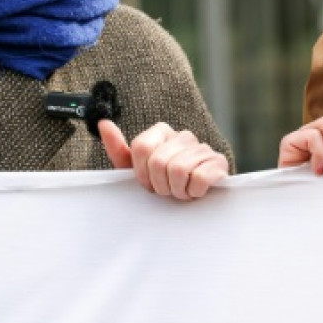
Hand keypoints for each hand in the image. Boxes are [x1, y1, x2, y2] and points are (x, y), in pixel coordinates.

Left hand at [99, 121, 228, 200]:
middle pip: (159, 161)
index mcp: (161, 132)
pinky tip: (196, 191)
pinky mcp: (219, 162)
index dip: (142, 173)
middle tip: (167, 191)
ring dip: (177, 191)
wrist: (194, 199)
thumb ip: (118, 149)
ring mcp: (203, 148)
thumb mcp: (135, 170)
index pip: (141, 147)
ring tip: (181, 192)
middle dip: (160, 185)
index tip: (148, 184)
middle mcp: (183, 136)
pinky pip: (200, 177)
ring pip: (179, 169)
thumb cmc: (162, 184)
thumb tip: (103, 123)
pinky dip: (194, 191)